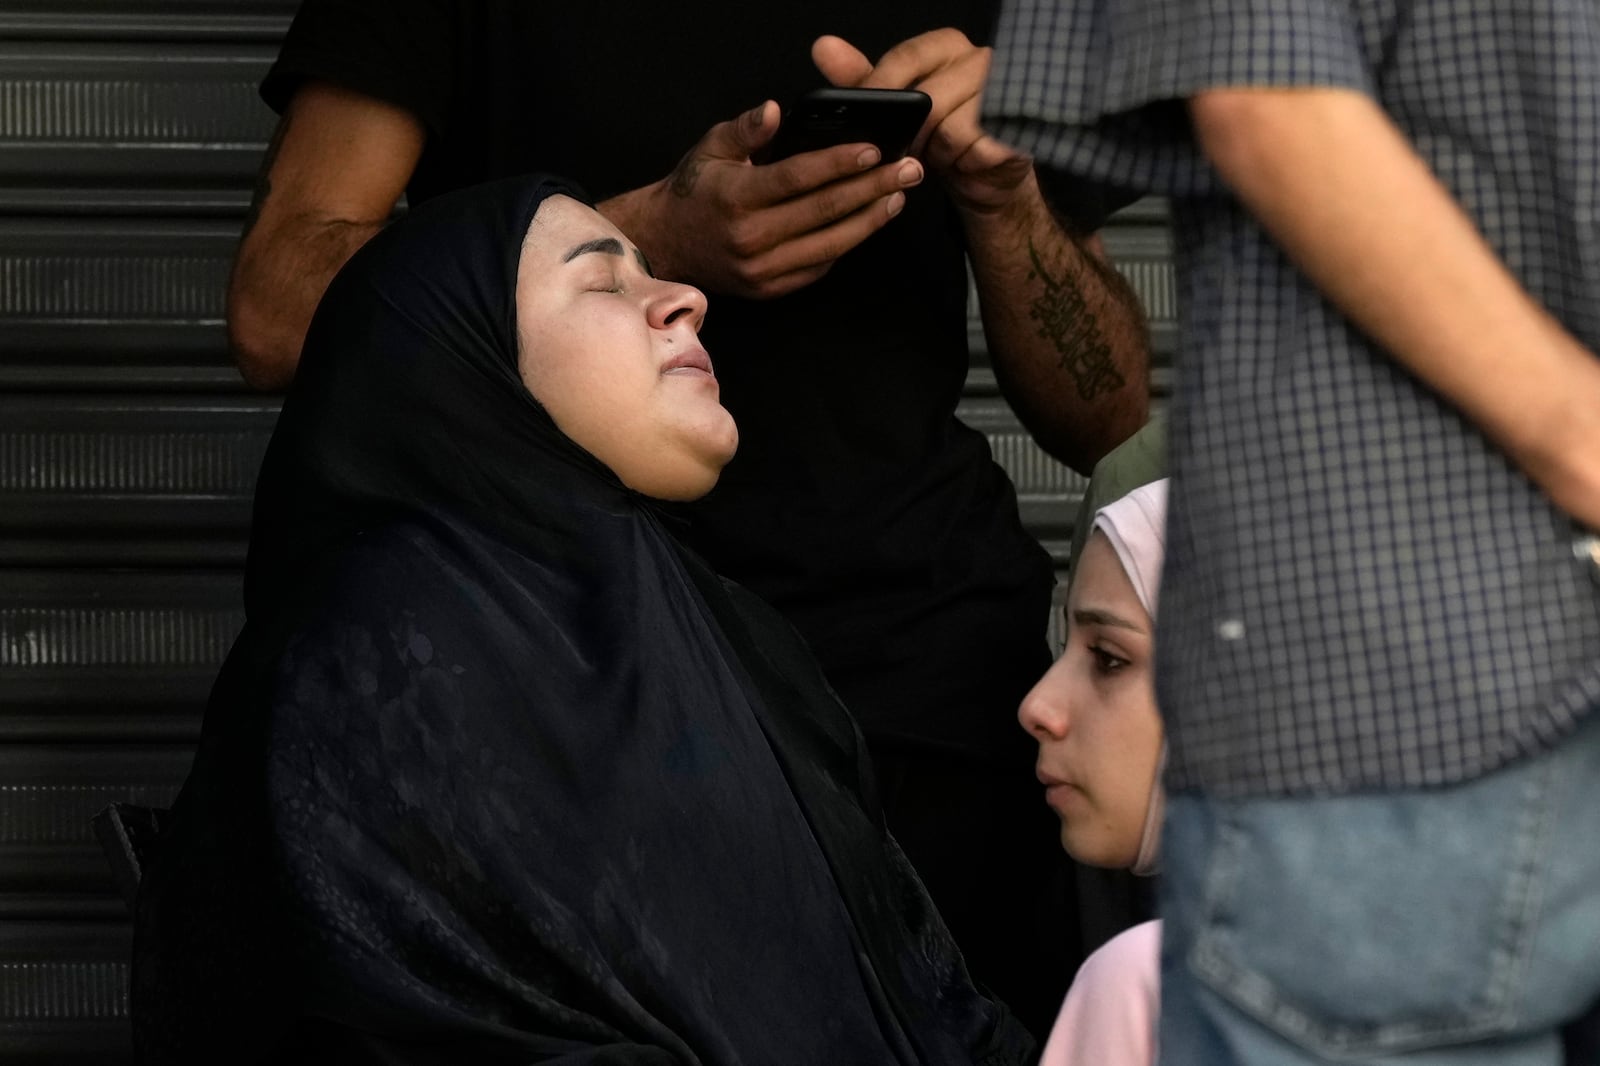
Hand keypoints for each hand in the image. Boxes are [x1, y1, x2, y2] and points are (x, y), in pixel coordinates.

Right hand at [598, 101, 922, 299]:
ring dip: (871, 219)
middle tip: (909, 169)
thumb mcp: (710, 148)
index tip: (875, 149)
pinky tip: (869, 221)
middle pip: (824, 212)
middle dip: (872, 188)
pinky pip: (820, 266)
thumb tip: (776, 109)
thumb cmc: (695, 190)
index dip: (839, 163)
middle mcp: (751, 239)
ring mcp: (763, 270)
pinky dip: (848, 243)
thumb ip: (746, 129)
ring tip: (898, 195)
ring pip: (831, 244)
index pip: (798, 178)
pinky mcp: (771, 290)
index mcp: (736, 198)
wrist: (667, 244)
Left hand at [812, 30, 1031, 214]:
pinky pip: (971, 145)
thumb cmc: (942, 138)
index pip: (906, 56)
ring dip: (935, 150)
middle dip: (908, 131)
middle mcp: (979, 58)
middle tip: (907, 148)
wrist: (987, 177)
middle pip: (925, 96)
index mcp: (947, 46)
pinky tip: (964, 163)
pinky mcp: (1015, 125)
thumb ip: (863, 81)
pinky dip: (960, 161)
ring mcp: (1003, 90)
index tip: (863, 115)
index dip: (880, 86)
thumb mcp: (897, 110)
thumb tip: (824, 47)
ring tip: (939, 155)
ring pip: (946, 124)